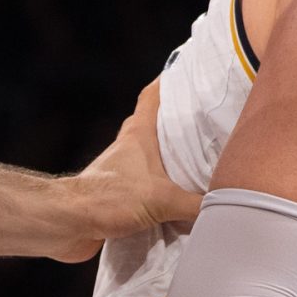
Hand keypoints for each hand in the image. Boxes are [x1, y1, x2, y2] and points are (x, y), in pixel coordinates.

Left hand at [50, 79, 198, 262]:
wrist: (68, 225)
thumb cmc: (109, 198)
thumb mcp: (163, 200)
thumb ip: (198, 203)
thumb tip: (228, 208)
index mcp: (139, 135)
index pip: (153, 96)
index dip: (169, 81)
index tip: (189, 71)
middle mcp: (130, 148)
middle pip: (156, 126)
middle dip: (180, 124)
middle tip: (209, 123)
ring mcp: (123, 172)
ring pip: (153, 158)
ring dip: (174, 160)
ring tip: (204, 164)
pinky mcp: (119, 196)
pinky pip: (149, 187)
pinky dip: (164, 190)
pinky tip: (182, 201)